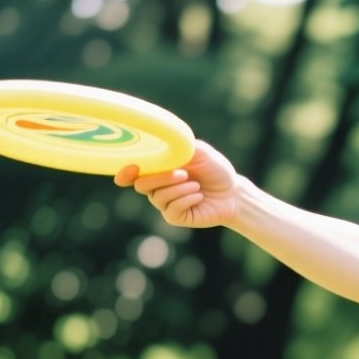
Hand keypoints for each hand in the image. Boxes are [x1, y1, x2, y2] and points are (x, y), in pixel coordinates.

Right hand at [114, 140, 251, 228]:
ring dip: (179, 189)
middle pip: (141, 185)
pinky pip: (171, 209)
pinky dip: (186, 199)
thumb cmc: (215, 169)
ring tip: (197, 185)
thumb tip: (162, 142)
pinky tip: (198, 196)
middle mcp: (157, 187)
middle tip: (184, 174)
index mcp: (158, 169)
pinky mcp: (175, 217)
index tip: (132, 168)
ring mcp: (165, 203)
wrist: (233, 191)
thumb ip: (179, 147)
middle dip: (162, 178)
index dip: (125, 173)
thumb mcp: (199, 152)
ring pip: (158, 197)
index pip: (131, 173)